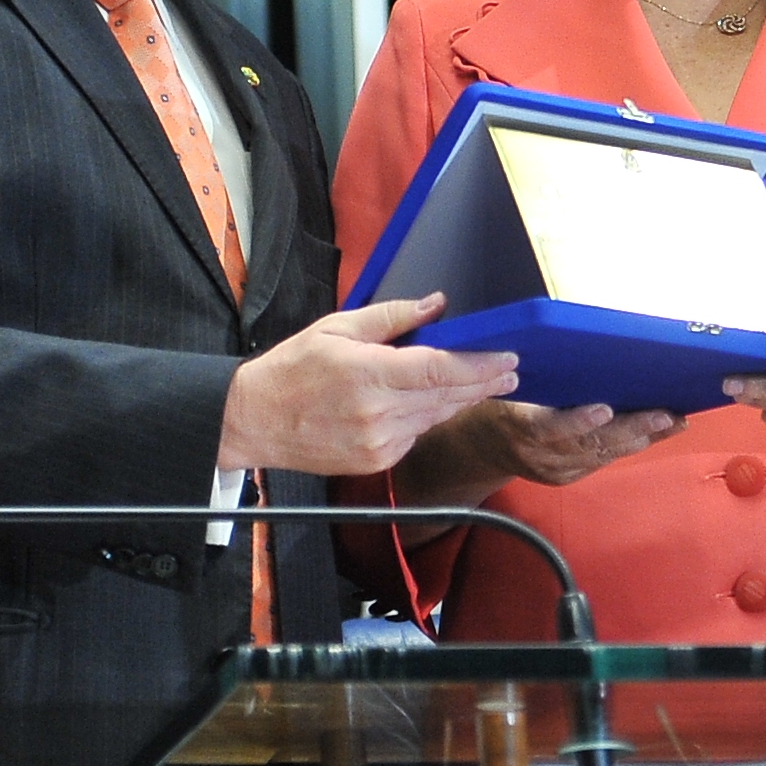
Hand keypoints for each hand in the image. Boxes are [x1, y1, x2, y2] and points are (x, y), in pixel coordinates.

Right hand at [217, 294, 519, 474]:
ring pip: (435, 416)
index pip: (439, 370)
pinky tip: (432, 402)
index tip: (508, 357)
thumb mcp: (336, 327)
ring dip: (461, 399)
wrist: (254, 421)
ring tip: (484, 382)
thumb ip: (391, 317)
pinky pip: (416, 434)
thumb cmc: (291, 369)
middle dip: (483, 382)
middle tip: (511, 369)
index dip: (480, 365)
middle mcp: (377, 413)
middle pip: (447, 396)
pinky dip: (429, 416)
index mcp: (367, 374)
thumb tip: (435, 304)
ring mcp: (378, 443)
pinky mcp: (377, 461)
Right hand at [388, 399, 682, 545]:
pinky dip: (629, 446)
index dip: (577, 420)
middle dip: (630, 429)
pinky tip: (654, 433)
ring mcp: (553, 469)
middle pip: (587, 444)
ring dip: (640, 438)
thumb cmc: (494, 402)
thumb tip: (568, 341)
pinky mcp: (565, 477)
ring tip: (671, 421)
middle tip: (664, 414)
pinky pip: (601, 462)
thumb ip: (531, 375)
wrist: (477, 447)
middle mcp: (537, 453)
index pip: (548, 427)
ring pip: (601, 455)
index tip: (605, 408)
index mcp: (516, 424)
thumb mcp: (501, 383)